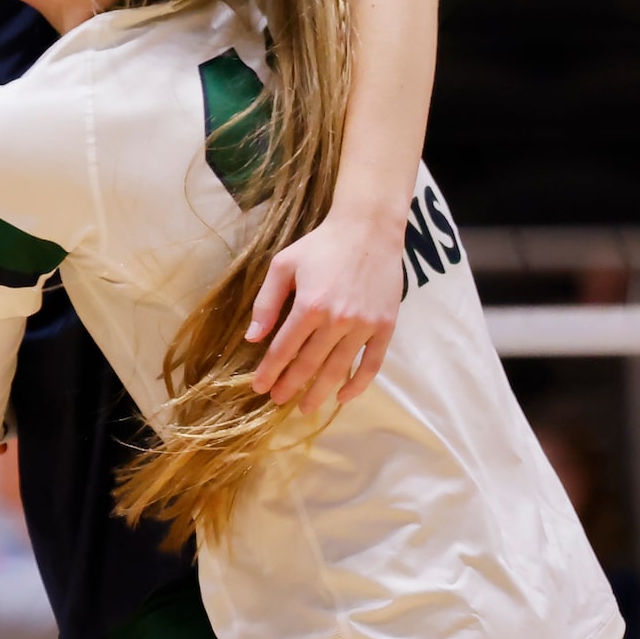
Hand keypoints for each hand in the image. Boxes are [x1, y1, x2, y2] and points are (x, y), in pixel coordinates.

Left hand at [247, 207, 403, 412]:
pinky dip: (358, 384)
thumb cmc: (321, 245)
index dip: (270, 370)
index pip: (284, 349)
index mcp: (310, 305)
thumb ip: (267, 303)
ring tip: (305, 408)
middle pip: (310, 363)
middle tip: (277, 401)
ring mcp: (364, 325)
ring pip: (339, 368)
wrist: (368, 230)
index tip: (259, 387)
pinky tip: (344, 396)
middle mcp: (338, 320)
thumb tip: (253, 338)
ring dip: (320, 392)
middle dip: (291, 386)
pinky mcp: (385, 326)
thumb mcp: (283, 266)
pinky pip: (372, 363)